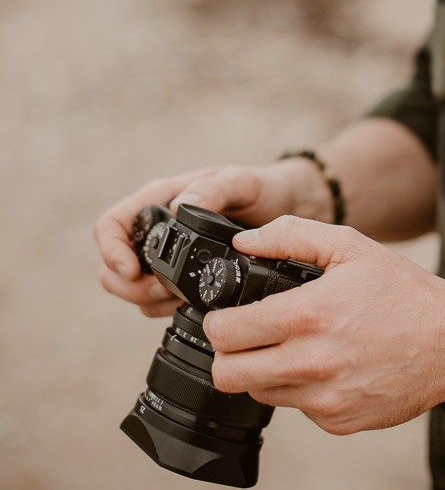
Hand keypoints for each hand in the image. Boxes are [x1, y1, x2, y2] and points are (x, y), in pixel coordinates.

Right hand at [94, 161, 331, 316]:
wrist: (288, 210)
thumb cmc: (261, 188)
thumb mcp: (241, 182)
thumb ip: (214, 190)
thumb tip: (180, 206)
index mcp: (160, 200)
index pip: (111, 226)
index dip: (112, 251)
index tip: (132, 270)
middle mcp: (159, 231)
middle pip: (114, 267)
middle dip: (130, 285)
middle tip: (161, 290)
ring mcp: (170, 257)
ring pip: (134, 289)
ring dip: (149, 300)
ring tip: (179, 298)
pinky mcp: (185, 278)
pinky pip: (159, 301)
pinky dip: (167, 307)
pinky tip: (190, 303)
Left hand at [204, 216, 444, 434]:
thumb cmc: (404, 293)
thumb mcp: (349, 247)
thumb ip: (290, 236)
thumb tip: (245, 243)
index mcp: (306, 315)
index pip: (224, 334)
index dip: (216, 323)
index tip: (226, 316)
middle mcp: (311, 363)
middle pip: (228, 374)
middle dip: (227, 353)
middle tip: (246, 336)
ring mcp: (324, 400)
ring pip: (258, 392)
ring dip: (263, 370)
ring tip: (292, 347)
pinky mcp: (338, 421)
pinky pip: (296, 409)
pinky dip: (299, 389)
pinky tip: (325, 366)